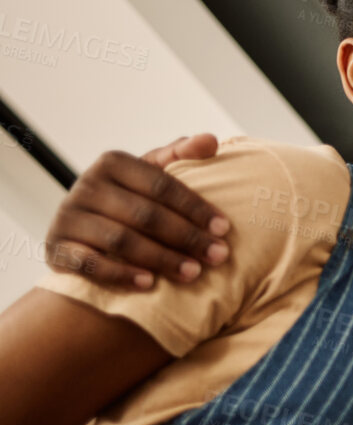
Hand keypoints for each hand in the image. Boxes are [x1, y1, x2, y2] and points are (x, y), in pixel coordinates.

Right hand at [45, 134, 229, 289]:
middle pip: (145, 214)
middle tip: (218, 256)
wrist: (81, 231)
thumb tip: (211, 140)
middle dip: (187, 237)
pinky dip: (120, 274)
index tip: (225, 228)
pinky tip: (149, 284)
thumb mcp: (151, 173)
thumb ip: (180, 156)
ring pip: (121, 240)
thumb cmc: (129, 198)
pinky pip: (90, 264)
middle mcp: (86, 186)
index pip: (161, 185)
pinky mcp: (55, 248)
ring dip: (161, 259)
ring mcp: (68, 217)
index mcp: (113, 162)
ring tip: (193, 273)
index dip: (195, 207)